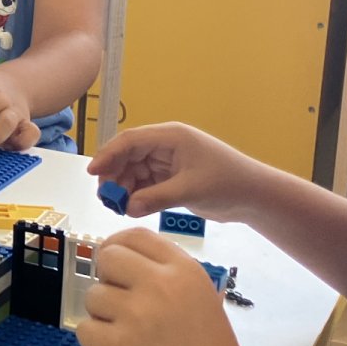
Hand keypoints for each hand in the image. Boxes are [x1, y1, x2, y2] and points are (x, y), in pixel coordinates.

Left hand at [76, 227, 263, 345]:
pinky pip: (85, 328)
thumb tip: (113, 256)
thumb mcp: (199, 299)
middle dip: (108, 278)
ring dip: (104, 316)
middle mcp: (159, 284)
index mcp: (184, 270)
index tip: (117, 266)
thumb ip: (163, 276)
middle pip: (107, 257)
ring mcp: (135, 315)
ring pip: (93, 296)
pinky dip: (98, 343)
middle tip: (122, 305)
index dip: (119, 248)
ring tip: (132, 339)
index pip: (135, 236)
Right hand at [88, 122, 273, 222]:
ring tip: (118, 206)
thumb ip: (156, 198)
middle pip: (128, 156)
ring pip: (134, 171)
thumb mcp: (190, 190)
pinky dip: (136, 195)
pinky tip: (131, 208)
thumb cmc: (228, 183)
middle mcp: (166, 146)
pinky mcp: (171, 179)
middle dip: (114, 175)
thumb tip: (127, 207)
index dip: (108, 155)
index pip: (131, 141)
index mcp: (171, 137)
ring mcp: (168, 162)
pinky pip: (144, 184)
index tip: (93, 172)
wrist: (253, 196)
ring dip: (124, 187)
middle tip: (106, 197)